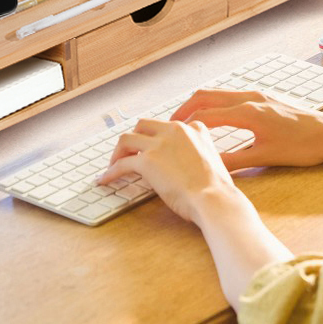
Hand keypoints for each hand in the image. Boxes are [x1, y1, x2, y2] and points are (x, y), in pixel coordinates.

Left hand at [95, 118, 234, 223]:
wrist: (214, 198)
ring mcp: (159, 144)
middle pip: (142, 125)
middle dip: (134, 139)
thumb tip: (182, 160)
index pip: (167, 126)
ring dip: (118, 152)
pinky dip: (111, 171)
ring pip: (127, 138)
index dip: (156, 137)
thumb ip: (199, 149)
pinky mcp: (147, 161)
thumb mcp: (213, 157)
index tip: (151, 146)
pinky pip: (121, 164)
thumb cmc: (216, 187)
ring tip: (114, 164)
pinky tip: (106, 180)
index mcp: (193, 128)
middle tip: (129, 153)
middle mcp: (174, 130)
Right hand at [170, 89, 322, 170]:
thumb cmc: (304, 146)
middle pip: (206, 95)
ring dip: (200, 104)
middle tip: (169, 125)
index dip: (183, 124)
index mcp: (248, 112)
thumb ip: (234, 161)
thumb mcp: (266, 157)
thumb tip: (209, 168)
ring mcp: (258, 95)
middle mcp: (250, 98)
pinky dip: (215, 103)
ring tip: (186, 122)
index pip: (205, 114)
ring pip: (218, 93)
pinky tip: (214, 119)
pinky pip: (231, 95)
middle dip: (185, 109)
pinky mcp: (264, 99)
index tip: (168, 134)